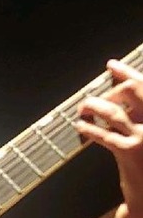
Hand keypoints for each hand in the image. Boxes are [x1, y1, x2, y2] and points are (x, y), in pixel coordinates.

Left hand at [75, 59, 142, 217]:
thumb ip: (140, 114)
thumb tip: (119, 88)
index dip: (127, 72)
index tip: (111, 65)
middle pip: (132, 91)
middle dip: (109, 89)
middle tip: (94, 96)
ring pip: (112, 111)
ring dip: (92, 107)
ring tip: (83, 110)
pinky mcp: (129, 152)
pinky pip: (102, 133)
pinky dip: (88, 127)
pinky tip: (81, 126)